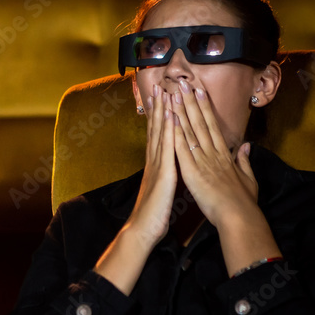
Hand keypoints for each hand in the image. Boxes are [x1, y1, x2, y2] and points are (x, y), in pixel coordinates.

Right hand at [126, 84, 178, 246]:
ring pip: (160, 133)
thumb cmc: (153, 213)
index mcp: (156, 164)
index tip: (162, 98)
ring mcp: (157, 164)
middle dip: (158, 106)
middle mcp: (154, 160)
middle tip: (159, 85)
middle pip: (156, 129)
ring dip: (162, 111)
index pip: (158, 135)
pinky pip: (167, 148)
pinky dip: (168, 130)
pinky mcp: (163, 172)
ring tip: (164, 91)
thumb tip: (169, 169)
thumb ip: (165, 176)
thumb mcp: (161, 190)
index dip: (160, 116)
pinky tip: (171, 115)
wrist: (143, 229)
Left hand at [170, 80, 258, 227]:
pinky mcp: (193, 171)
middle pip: (201, 123)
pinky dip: (176, 133)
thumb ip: (245, 161)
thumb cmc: (244, 202)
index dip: (205, 108)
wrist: (239, 216)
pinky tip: (170, 120)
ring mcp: (203, 161)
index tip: (199, 91)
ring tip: (173, 94)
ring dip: (181, 111)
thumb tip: (246, 146)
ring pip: (191, 131)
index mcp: (224, 155)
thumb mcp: (248, 179)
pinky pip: (182, 149)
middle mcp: (213, 153)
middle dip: (191, 102)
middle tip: (183, 83)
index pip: (213, 126)